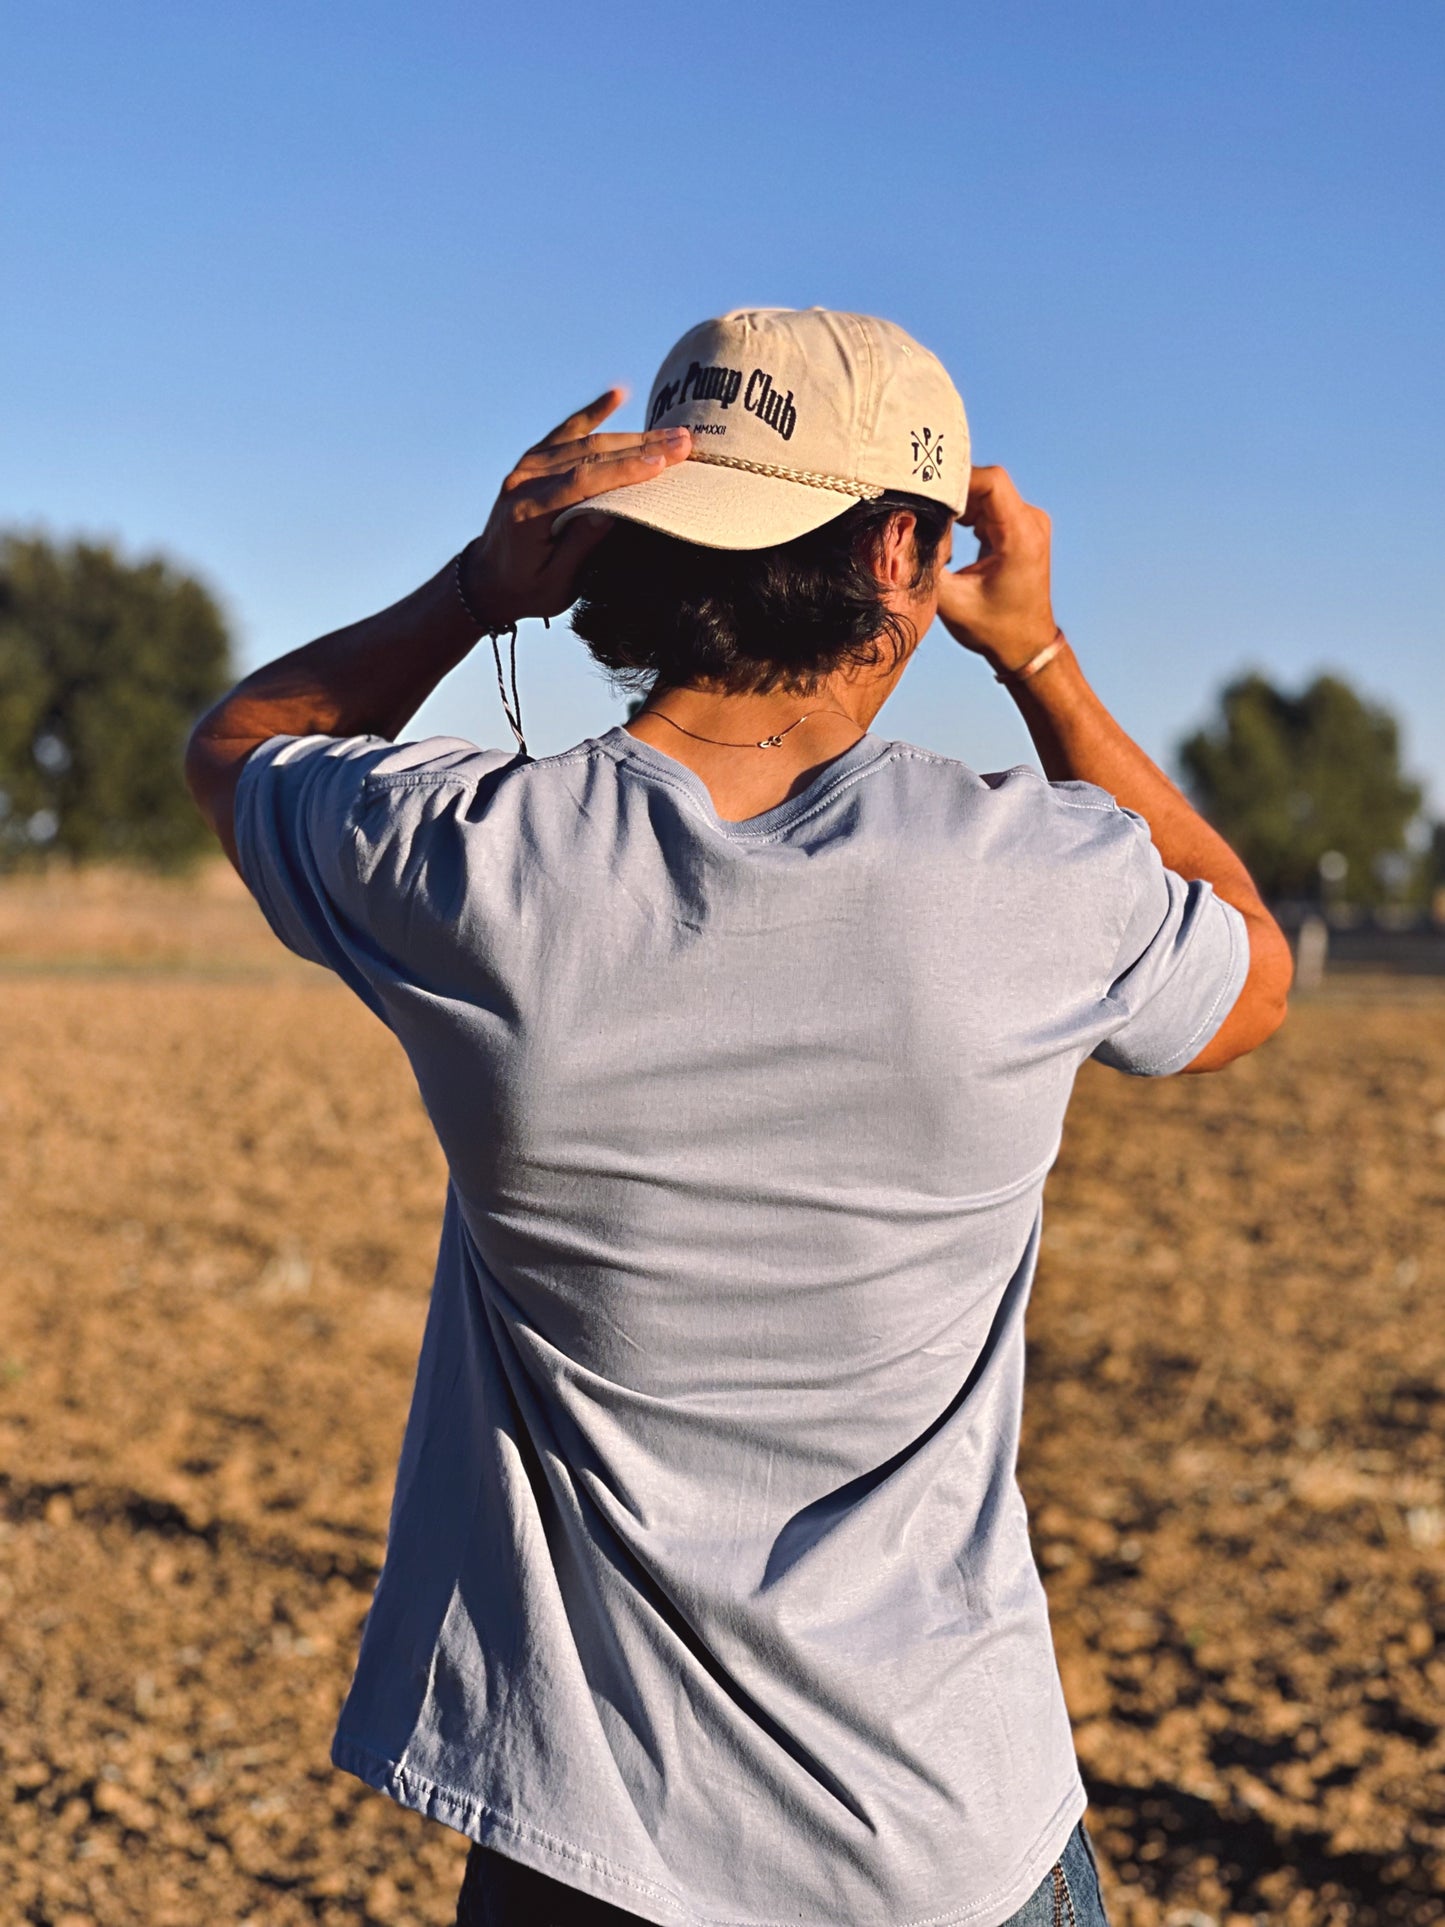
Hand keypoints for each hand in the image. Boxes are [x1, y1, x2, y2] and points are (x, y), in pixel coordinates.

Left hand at [459, 389, 690, 628]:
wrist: (487, 578)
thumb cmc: (526, 588)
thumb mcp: (556, 583)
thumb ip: (580, 545)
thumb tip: (613, 511)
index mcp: (528, 513)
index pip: (583, 483)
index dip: (624, 471)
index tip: (662, 464)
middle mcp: (525, 481)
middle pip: (589, 455)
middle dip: (641, 448)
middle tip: (683, 442)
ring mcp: (527, 467)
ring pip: (585, 442)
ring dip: (631, 437)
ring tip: (671, 434)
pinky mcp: (533, 461)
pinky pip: (567, 431)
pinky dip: (594, 413)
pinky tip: (619, 393)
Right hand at [934, 465, 1058, 673]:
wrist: (1026, 646)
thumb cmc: (994, 629)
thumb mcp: (950, 601)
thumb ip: (925, 563)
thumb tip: (899, 533)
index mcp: (1020, 535)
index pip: (991, 481)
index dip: (954, 480)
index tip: (925, 491)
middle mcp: (1030, 522)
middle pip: (985, 484)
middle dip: (949, 494)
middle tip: (919, 508)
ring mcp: (1026, 523)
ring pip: (984, 493)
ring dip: (955, 506)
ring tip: (931, 525)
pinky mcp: (1017, 529)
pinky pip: (987, 507)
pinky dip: (963, 515)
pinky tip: (946, 533)